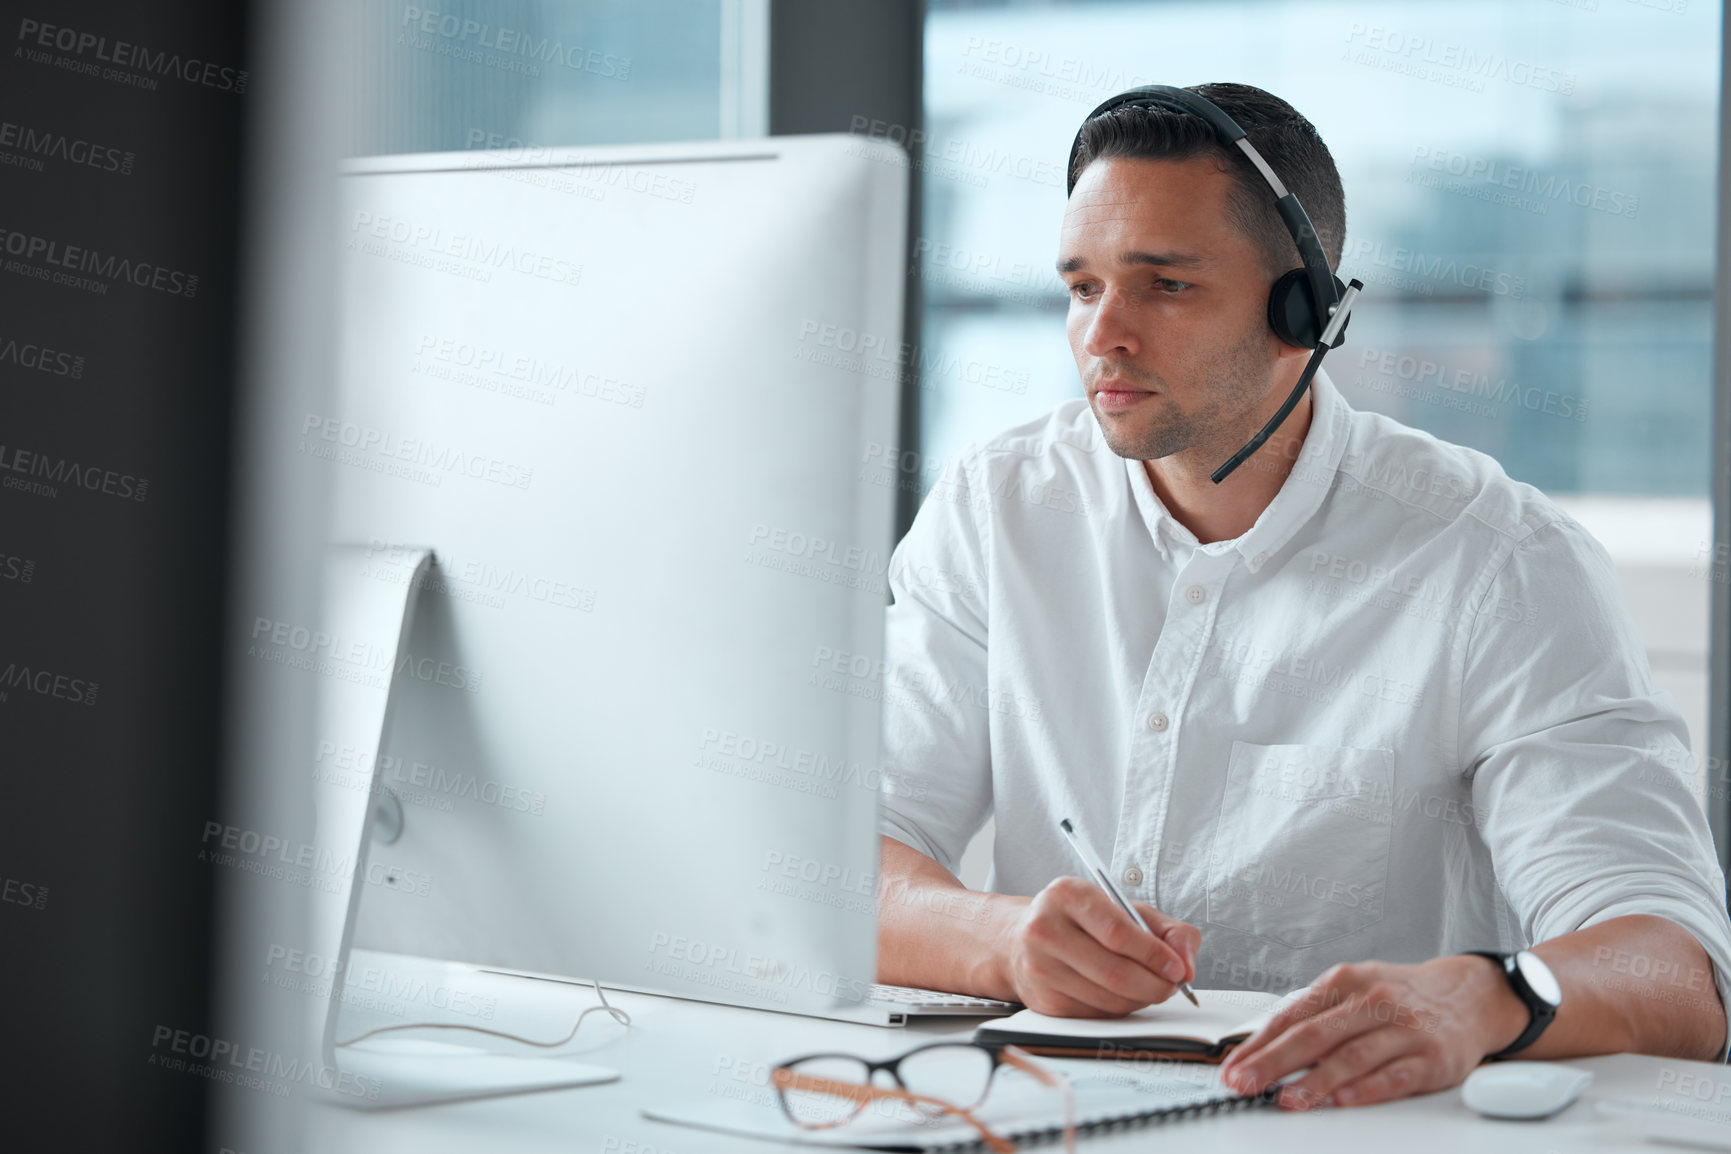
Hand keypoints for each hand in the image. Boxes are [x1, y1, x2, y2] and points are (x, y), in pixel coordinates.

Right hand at [994, 876, 1199, 1016]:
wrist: (1021, 940)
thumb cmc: (1080, 921)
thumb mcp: (1124, 908)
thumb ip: (1167, 930)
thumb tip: (1186, 963)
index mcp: (1067, 895)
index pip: (1118, 932)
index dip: (1154, 955)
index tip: (1177, 968)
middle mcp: (1045, 929)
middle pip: (1115, 972)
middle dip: (1155, 985)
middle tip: (1172, 985)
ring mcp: (1040, 967)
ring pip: (1109, 999)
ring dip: (1141, 999)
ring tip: (1149, 987)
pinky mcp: (1043, 1001)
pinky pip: (1097, 1015)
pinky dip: (1120, 1009)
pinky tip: (1122, 994)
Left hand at [1218, 956, 1527, 1109]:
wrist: (1470, 996)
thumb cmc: (1401, 996)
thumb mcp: (1356, 990)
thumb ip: (1316, 1015)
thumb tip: (1264, 1047)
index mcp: (1346, 981)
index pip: (1293, 1015)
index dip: (1259, 1043)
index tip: (1233, 1067)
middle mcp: (1373, 1001)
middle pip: (1314, 1034)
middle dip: (1273, 1062)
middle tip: (1244, 1083)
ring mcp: (1404, 1028)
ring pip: (1352, 1056)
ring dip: (1315, 1081)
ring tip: (1286, 1099)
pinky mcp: (1431, 1057)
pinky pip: (1395, 1075)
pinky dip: (1366, 1089)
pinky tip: (1342, 1101)